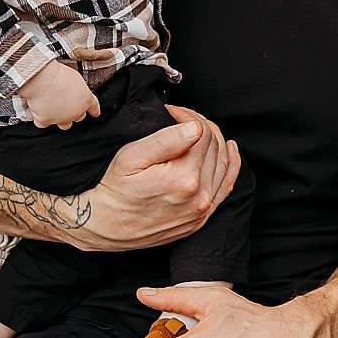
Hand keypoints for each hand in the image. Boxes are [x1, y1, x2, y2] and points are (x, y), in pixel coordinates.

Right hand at [21, 60, 99, 128]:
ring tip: (53, 110)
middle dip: (73, 112)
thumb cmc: (58, 74)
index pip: (93, 106)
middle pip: (78, 117)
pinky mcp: (46, 121)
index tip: (95, 113)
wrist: (43, 80)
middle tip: (65, 103)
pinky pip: (44, 123)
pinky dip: (41, 118)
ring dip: (60, 118)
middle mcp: (76, 111)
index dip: (94, 110)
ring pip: (64, 124)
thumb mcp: (75, 77)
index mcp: (85, 99)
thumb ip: (77, 88)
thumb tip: (73, 90)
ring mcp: (61, 118)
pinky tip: (38, 112)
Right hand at [73, 106, 241, 252]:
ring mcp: (203, 209)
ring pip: (223, 163)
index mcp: (184, 178)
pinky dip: (231, 165)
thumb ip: (166, 140)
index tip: (171, 111)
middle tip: (180, 117)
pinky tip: (230, 149)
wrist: (107, 225)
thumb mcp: (132, 157)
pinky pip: (226, 186)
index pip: (201, 132)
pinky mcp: (201, 218)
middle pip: (214, 146)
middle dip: (199, 125)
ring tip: (200, 128)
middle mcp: (200, 196)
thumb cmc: (115, 189)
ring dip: (214, 141)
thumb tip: (195, 127)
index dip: (187, 115)